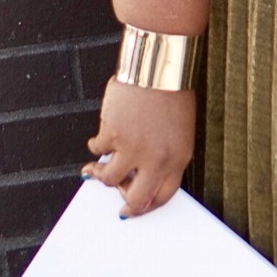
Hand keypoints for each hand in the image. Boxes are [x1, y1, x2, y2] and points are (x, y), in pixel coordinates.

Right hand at [84, 78, 196, 217]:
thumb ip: (165, 156)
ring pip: (110, 179)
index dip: (147, 206)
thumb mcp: (180, 132)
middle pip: (137, 199)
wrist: (158, 69)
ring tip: (97, 166)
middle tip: (117, 195)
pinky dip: (95, 145)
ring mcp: (133, 149)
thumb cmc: (171, 95)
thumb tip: (141, 175)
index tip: (135, 207)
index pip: (163, 196)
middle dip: (124, 202)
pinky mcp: (112, 135)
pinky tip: (100, 138)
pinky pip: (97, 150)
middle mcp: (156, 160)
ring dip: (101, 174)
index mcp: (178, 159)